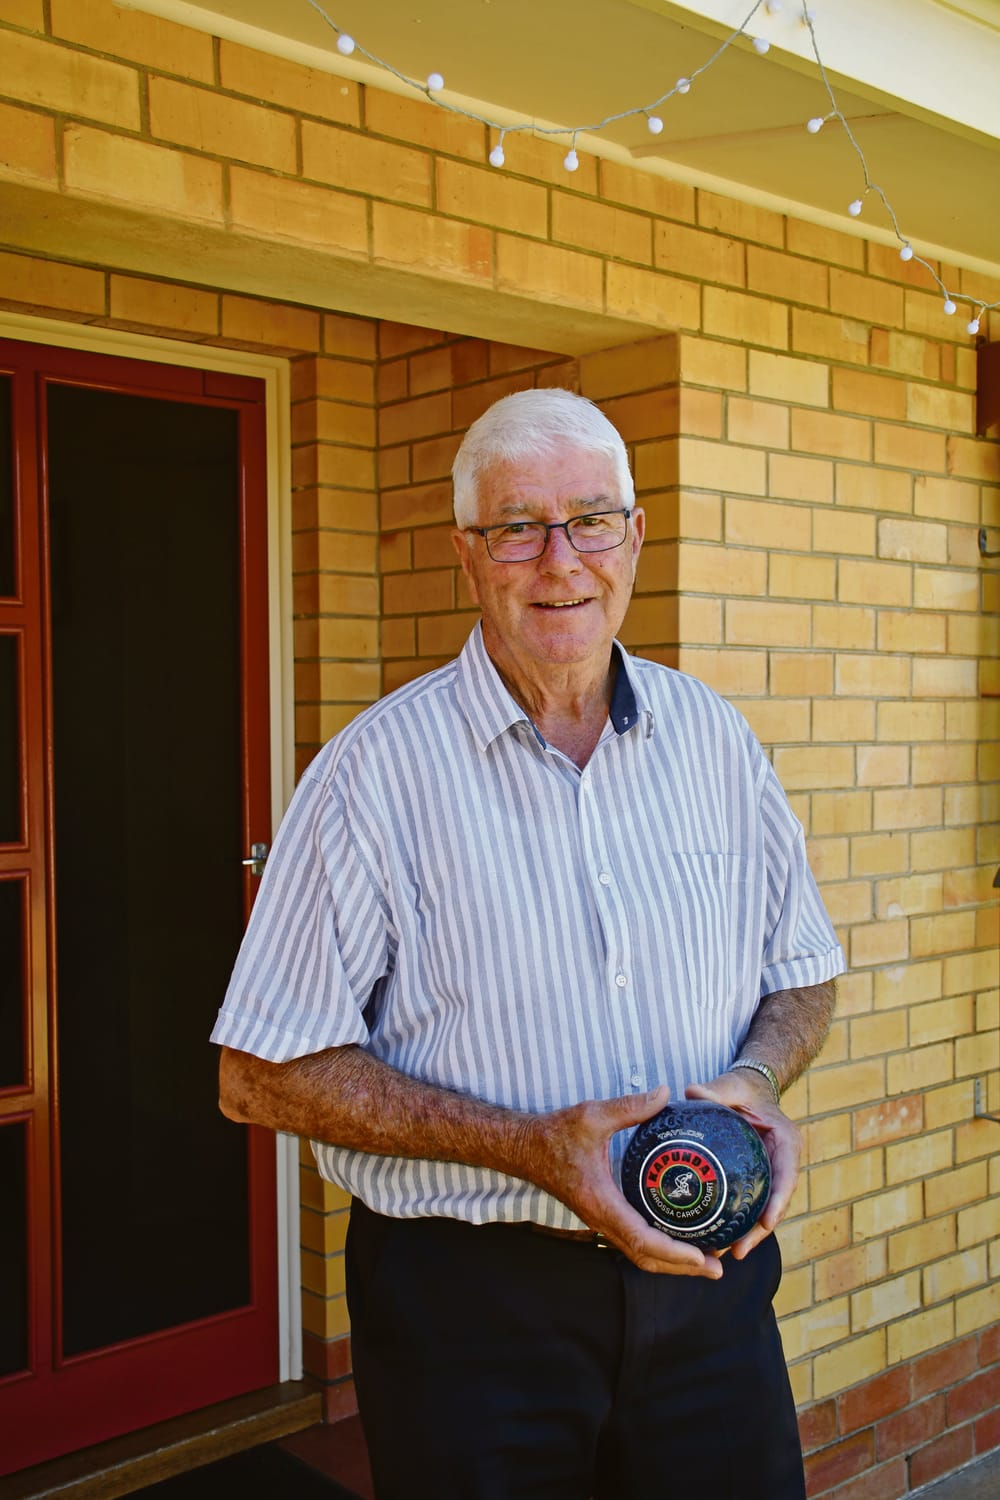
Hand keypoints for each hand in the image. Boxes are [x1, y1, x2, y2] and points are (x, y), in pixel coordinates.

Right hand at [525, 1086, 723, 1278]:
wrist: (525, 1148)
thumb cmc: (555, 1133)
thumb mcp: (593, 1115)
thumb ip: (630, 1106)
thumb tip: (666, 1093)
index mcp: (601, 1202)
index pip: (641, 1240)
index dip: (673, 1253)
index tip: (700, 1258)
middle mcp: (601, 1219)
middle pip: (645, 1258)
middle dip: (681, 1268)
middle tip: (716, 1267)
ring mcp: (600, 1221)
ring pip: (638, 1254)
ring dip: (671, 1263)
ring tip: (704, 1260)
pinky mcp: (601, 1215)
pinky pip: (632, 1242)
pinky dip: (657, 1249)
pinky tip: (677, 1238)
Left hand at [684, 1071, 801, 1260]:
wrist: (749, 1090)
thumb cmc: (741, 1088)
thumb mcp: (730, 1086)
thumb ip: (714, 1090)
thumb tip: (691, 1092)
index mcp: (786, 1141)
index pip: (786, 1174)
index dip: (778, 1200)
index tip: (767, 1223)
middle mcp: (783, 1162)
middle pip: (776, 1202)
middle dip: (760, 1231)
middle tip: (738, 1252)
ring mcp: (771, 1174)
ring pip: (764, 1210)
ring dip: (749, 1235)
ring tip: (725, 1255)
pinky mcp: (757, 1180)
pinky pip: (749, 1204)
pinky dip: (737, 1222)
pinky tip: (715, 1240)